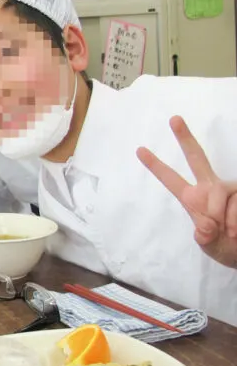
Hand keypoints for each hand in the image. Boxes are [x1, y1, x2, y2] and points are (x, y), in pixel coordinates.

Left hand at [137, 116, 236, 268]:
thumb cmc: (226, 246)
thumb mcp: (210, 245)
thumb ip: (205, 236)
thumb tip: (205, 225)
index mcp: (194, 199)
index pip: (171, 180)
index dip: (156, 166)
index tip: (139, 149)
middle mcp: (211, 188)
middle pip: (197, 158)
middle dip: (185, 138)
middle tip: (173, 119)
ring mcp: (230, 188)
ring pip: (222, 193)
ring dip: (224, 217)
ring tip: (229, 233)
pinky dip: (235, 220)